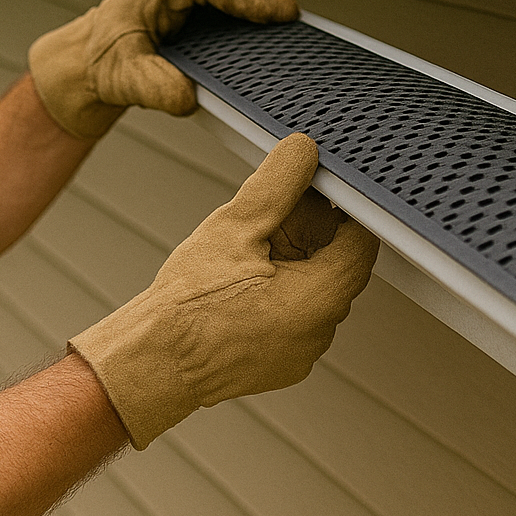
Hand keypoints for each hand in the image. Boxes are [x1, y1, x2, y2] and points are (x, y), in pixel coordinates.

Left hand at [27, 0, 296, 139]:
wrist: (90, 63)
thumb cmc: (103, 63)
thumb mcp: (123, 79)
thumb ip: (154, 88)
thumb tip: (187, 96)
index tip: (277, 14)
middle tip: (294, 20)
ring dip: (262, 2)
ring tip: (292, 26)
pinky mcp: (199, 3)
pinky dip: (252, 11)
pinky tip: (271, 33)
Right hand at [69, 133, 378, 448]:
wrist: (152, 362)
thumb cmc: (189, 304)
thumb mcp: (235, 226)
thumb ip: (278, 184)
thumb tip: (303, 152)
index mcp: (321, 298)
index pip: (362, 241)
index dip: (341, 208)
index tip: (312, 191)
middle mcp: (321, 332)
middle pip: (335, 264)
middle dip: (306, 235)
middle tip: (264, 221)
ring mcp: (301, 353)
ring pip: (310, 290)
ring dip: (288, 264)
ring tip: (244, 254)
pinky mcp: (279, 363)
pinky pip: (291, 316)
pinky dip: (274, 294)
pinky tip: (237, 284)